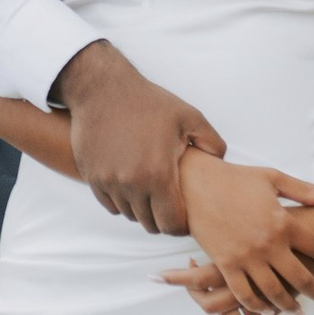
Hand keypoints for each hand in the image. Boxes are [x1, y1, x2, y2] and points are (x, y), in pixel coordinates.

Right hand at [58, 41, 223, 237]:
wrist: (102, 89)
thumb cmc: (149, 102)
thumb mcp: (189, 117)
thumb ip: (212, 143)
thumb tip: (221, 163)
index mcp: (158, 174)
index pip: (171, 224)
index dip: (180, 225)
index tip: (183, 215)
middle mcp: (131, 184)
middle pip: (150, 224)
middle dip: (161, 218)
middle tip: (169, 202)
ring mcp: (108, 182)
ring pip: (129, 215)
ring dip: (141, 209)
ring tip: (151, 191)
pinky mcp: (92, 177)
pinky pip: (110, 204)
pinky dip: (121, 201)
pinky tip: (131, 184)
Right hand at [166, 159, 313, 314]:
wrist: (196, 184)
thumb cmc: (237, 179)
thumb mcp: (274, 179)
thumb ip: (307, 190)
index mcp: (284, 222)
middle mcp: (268, 244)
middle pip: (300, 277)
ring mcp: (246, 257)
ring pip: (273, 292)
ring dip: (289, 306)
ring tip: (299, 312)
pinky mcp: (226, 264)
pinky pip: (244, 293)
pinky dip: (256, 306)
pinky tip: (266, 310)